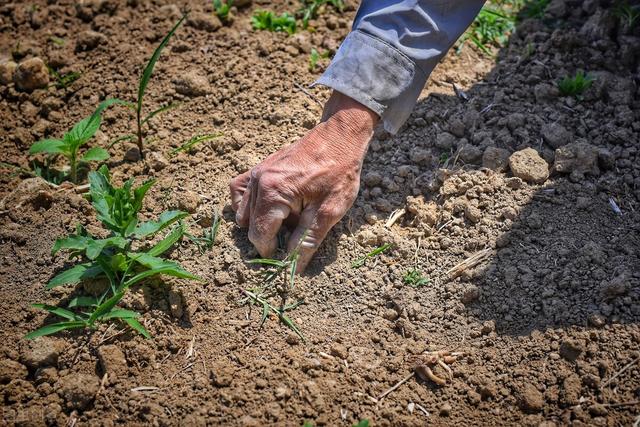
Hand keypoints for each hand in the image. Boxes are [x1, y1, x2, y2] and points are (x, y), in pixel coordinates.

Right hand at [229, 91, 378, 271]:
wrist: (340, 137)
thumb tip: (293, 269)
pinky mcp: (258, 168)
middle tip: (296, 234)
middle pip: (250, 226)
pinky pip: (240, 192)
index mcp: (273, 192)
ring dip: (263, 222)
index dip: (272, 253)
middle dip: (270, 238)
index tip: (288, 259)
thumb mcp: (329, 211)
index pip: (260, 235)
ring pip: (244, 212)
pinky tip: (269, 208)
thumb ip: (307, 241)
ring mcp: (255, 172)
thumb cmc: (339, 172)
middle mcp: (258, 181)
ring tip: (289, 219)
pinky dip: (248, 205)